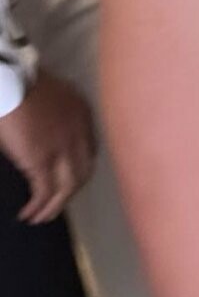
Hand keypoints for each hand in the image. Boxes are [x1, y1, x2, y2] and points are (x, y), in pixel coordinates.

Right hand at [0, 69, 96, 222]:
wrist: (10, 79)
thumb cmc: (22, 82)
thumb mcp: (50, 95)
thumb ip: (56, 114)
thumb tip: (44, 132)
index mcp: (82, 112)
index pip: (90, 149)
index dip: (80, 168)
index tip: (68, 179)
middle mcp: (79, 131)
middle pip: (84, 172)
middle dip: (70, 193)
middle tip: (56, 205)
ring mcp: (62, 147)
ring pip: (68, 188)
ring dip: (54, 207)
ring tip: (40, 217)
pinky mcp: (41, 160)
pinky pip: (44, 192)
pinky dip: (38, 207)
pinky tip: (28, 214)